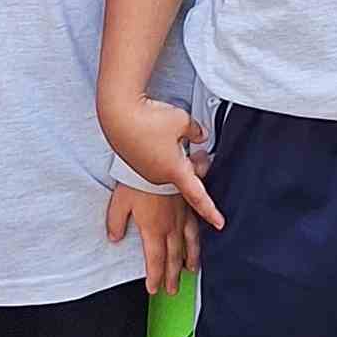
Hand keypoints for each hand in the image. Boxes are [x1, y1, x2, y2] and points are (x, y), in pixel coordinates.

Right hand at [100, 96, 221, 232]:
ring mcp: (146, 171)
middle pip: (184, 181)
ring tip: (172, 138)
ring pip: (169, 172)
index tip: (218, 222)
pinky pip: (156, 165)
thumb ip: (196, 132)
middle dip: (193, 168)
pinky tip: (158, 138)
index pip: (197, 196)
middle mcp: (159, 176)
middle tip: (195, 160)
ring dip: (176, 160)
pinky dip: (162, 155)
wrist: (118, 114)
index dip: (210, 210)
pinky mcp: (136, 163)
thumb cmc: (147, 119)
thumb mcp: (182, 121)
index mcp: (174, 171)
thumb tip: (200, 136)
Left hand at [107, 181, 198, 293]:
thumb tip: (114, 238)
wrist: (159, 160)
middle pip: (173, 257)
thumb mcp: (119, 203)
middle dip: (173, 276)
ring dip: (190, 260)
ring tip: (192, 271)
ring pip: (189, 244)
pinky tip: (201, 241)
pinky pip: (196, 226)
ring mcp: (182, 216)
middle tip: (173, 290)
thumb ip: (116, 223)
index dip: (155, 277)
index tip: (154, 289)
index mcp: (153, 230)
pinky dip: (199, 238)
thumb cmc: (137, 180)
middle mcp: (170, 227)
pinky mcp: (190, 204)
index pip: (155, 261)